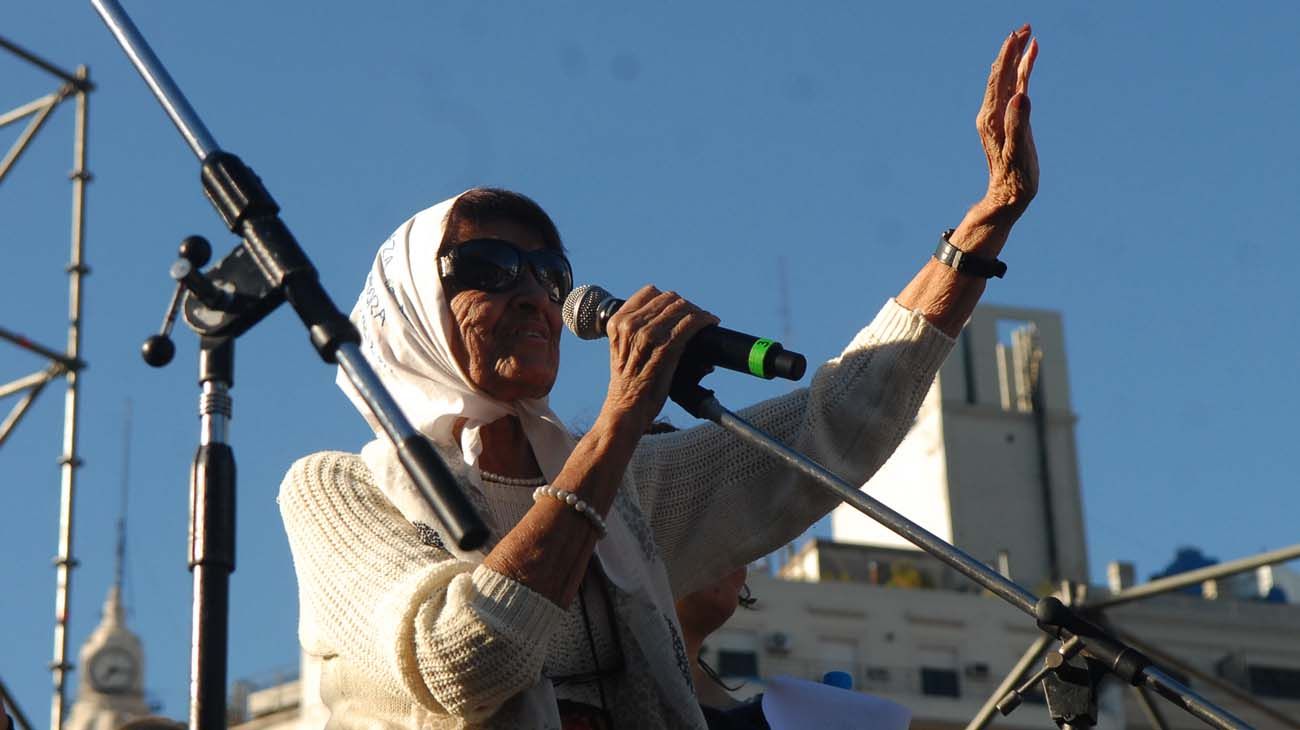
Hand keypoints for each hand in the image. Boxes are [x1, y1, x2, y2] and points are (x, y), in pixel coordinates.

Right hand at [601, 286, 718, 431]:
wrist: (625, 409)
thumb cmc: (628, 383)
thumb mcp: (624, 349)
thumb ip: (638, 330)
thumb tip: (668, 317)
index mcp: (618, 321)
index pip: (650, 292)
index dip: (669, 299)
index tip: (680, 308)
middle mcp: (631, 324)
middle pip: (669, 299)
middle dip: (687, 305)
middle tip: (698, 317)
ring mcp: (648, 335)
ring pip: (682, 308)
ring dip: (698, 312)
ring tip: (706, 320)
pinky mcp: (665, 348)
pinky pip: (690, 323)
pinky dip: (704, 320)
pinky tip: (711, 323)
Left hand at [977, 24, 1038, 218]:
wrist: (1009, 196)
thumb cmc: (1014, 178)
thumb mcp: (1017, 151)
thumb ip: (1018, 123)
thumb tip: (1020, 95)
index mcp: (991, 117)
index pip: (997, 78)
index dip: (1007, 55)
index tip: (1017, 35)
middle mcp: (992, 112)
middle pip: (1000, 73)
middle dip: (1011, 49)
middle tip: (1025, 27)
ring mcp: (1000, 115)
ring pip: (1007, 79)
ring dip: (1017, 57)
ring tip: (1028, 36)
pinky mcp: (1010, 119)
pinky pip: (1015, 90)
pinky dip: (1022, 73)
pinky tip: (1030, 60)